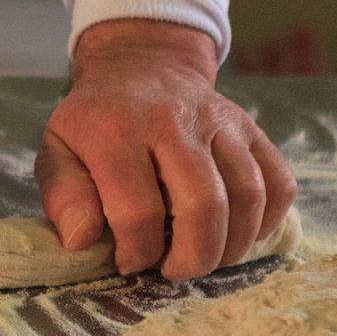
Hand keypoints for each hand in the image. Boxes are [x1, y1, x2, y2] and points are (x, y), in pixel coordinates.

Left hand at [37, 19, 296, 278]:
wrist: (140, 65)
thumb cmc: (94, 121)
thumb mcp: (57, 150)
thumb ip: (63, 196)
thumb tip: (80, 241)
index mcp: (117, 131)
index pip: (138, 211)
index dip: (138, 252)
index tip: (131, 262)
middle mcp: (173, 121)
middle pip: (204, 205)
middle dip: (194, 257)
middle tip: (176, 271)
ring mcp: (220, 121)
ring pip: (248, 196)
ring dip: (232, 245)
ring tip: (206, 258)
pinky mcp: (251, 128)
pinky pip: (280, 182)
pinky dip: (268, 221)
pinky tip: (239, 234)